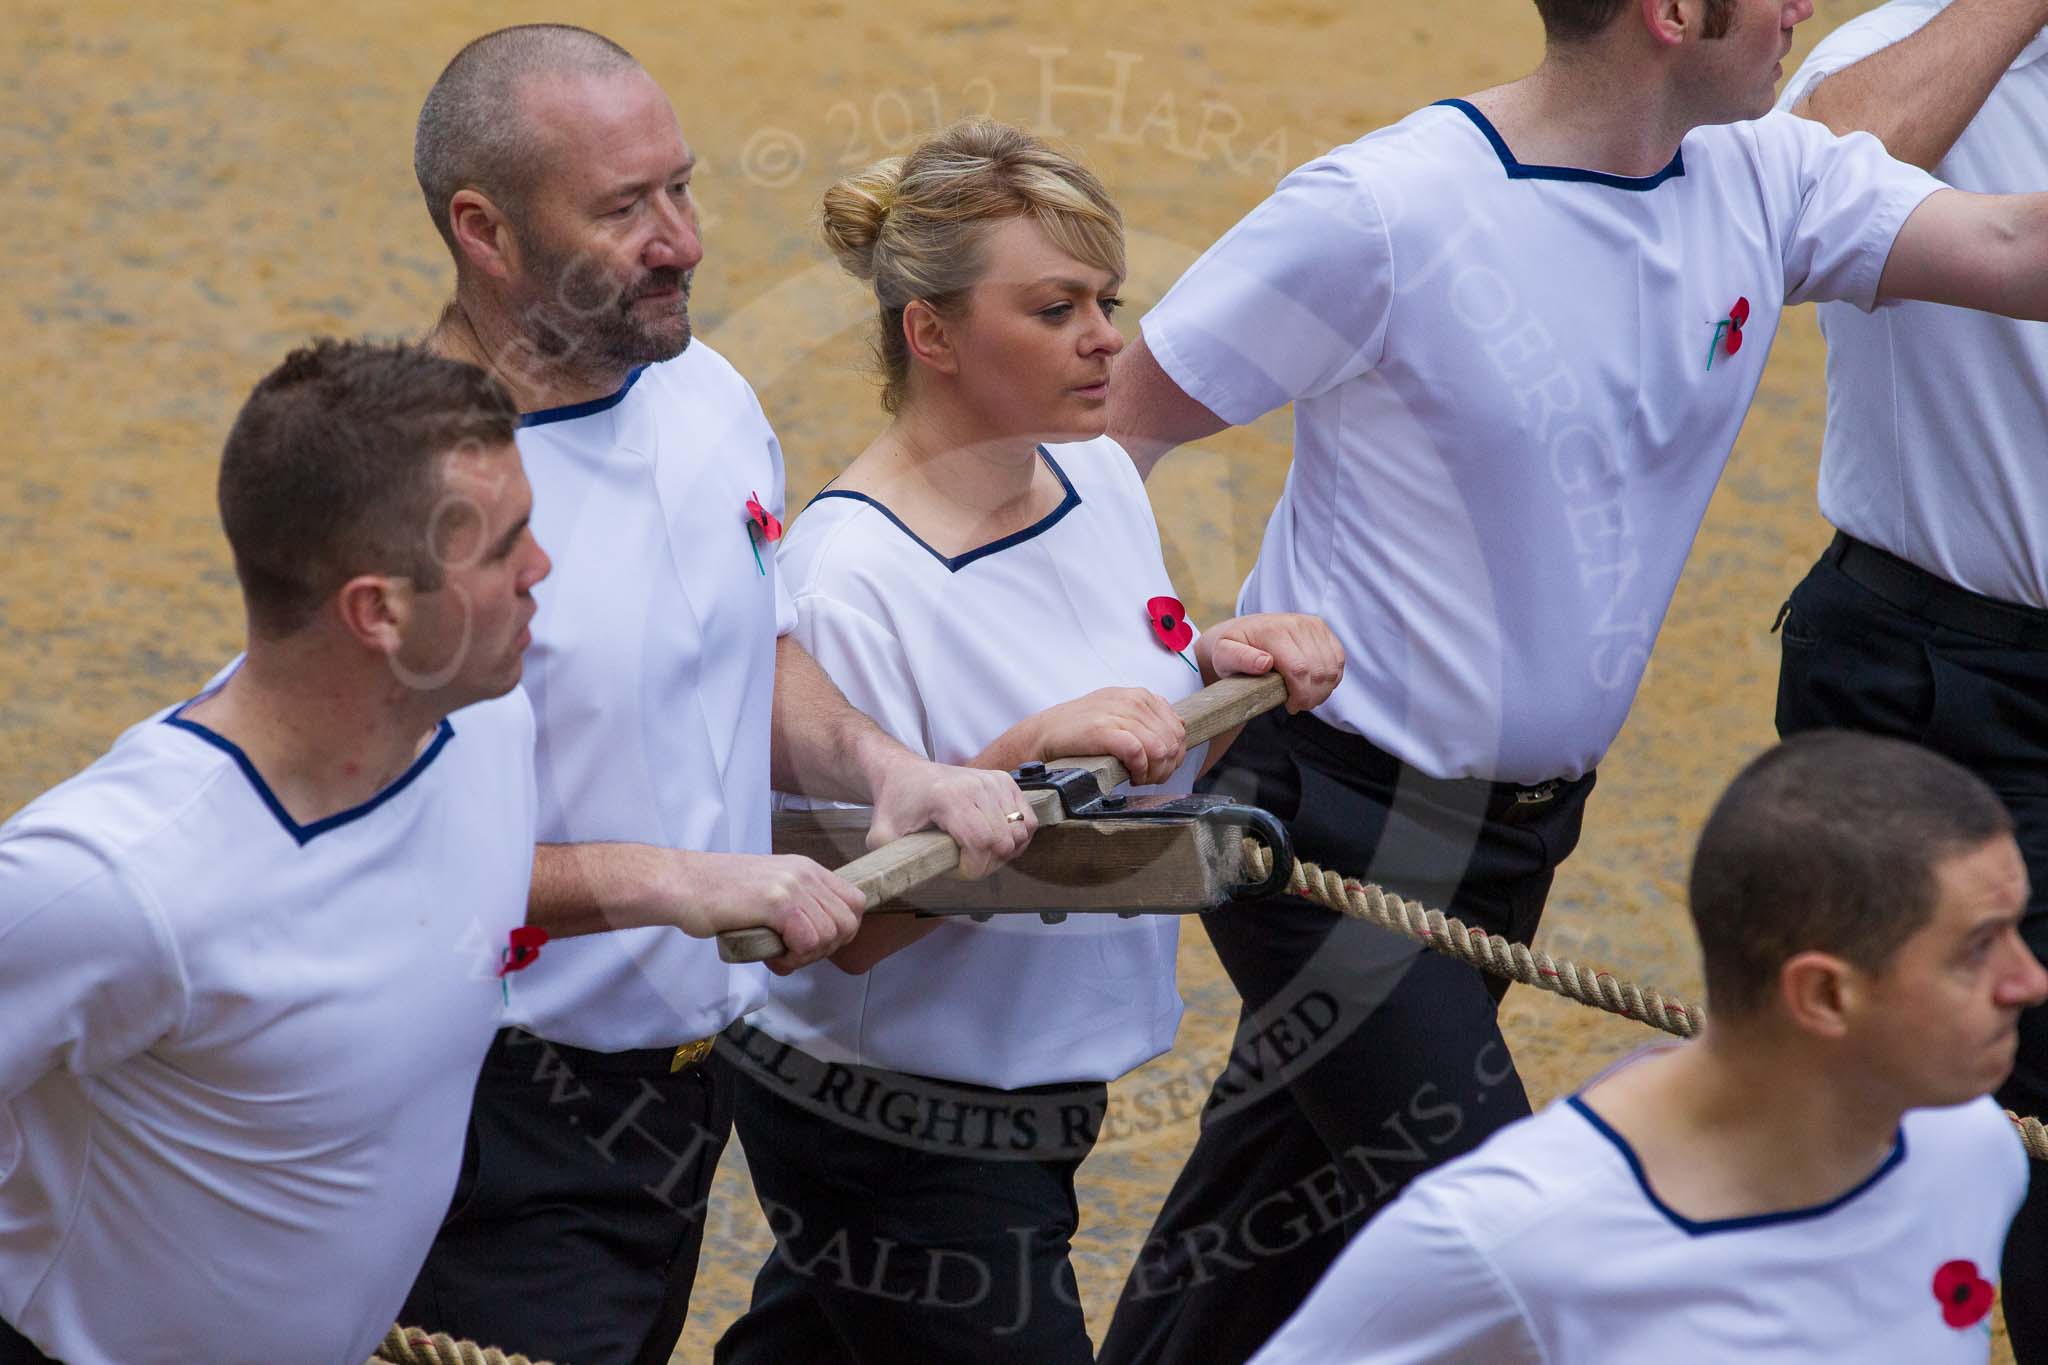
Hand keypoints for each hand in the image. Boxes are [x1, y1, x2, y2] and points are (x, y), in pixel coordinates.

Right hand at [659, 851, 864, 975]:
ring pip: (830, 935)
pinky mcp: (776, 902)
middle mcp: (805, 873)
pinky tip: (772, 954)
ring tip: (778, 954)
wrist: (680, 884)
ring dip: (806, 956)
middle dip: (825, 949)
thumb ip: (796, 906)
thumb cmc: (715, 894)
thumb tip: (818, 939)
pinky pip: (808, 940)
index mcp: (806, 869)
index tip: (812, 945)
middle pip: (848, 923)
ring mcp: (792, 885)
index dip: (840, 933)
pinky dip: (793, 957)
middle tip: (793, 954)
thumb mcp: (768, 890)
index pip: (854, 903)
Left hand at [867, 758, 1035, 879]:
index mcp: (947, 797)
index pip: (980, 842)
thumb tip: (899, 884)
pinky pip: (1028, 820)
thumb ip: (891, 861)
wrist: (906, 774)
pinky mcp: (1005, 782)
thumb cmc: (897, 805)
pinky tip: (995, 840)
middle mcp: (975, 785)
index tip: (956, 870)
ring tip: (979, 852)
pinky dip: (1017, 838)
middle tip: (966, 863)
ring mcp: (994, 781)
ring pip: (1020, 832)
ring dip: (1003, 852)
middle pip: (1002, 841)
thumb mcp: (882, 835)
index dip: (973, 868)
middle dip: (987, 864)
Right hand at [1024, 687, 1187, 785]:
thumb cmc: (1081, 729)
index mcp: (1140, 695)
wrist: (1043, 733)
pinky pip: (1139, 753)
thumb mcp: (1118, 712)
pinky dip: (1140, 771)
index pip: (1178, 729)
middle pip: (1173, 742)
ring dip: (1154, 772)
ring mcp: (1118, 713)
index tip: (1158, 768)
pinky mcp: (1104, 730)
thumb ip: (1147, 717)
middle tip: (1149, 779)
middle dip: (1166, 767)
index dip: (1175, 755)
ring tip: (1139, 779)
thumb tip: (1178, 729)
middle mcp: (1133, 700)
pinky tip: (1131, 777)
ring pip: (1161, 749)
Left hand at [1198, 613, 1344, 713]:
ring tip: (1306, 697)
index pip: (1299, 669)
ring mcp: (1311, 624)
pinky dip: (1331, 678)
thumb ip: (1241, 659)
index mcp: (1272, 631)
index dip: (1300, 695)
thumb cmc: (1230, 649)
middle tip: (1299, 705)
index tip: (1291, 707)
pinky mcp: (1321, 628)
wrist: (1241, 631)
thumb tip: (1265, 663)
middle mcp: (1296, 623)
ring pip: (1332, 667)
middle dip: (1312, 696)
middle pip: (1319, 670)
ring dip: (1323, 689)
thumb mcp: (1224, 655)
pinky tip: (1315, 685)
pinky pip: (1338, 659)